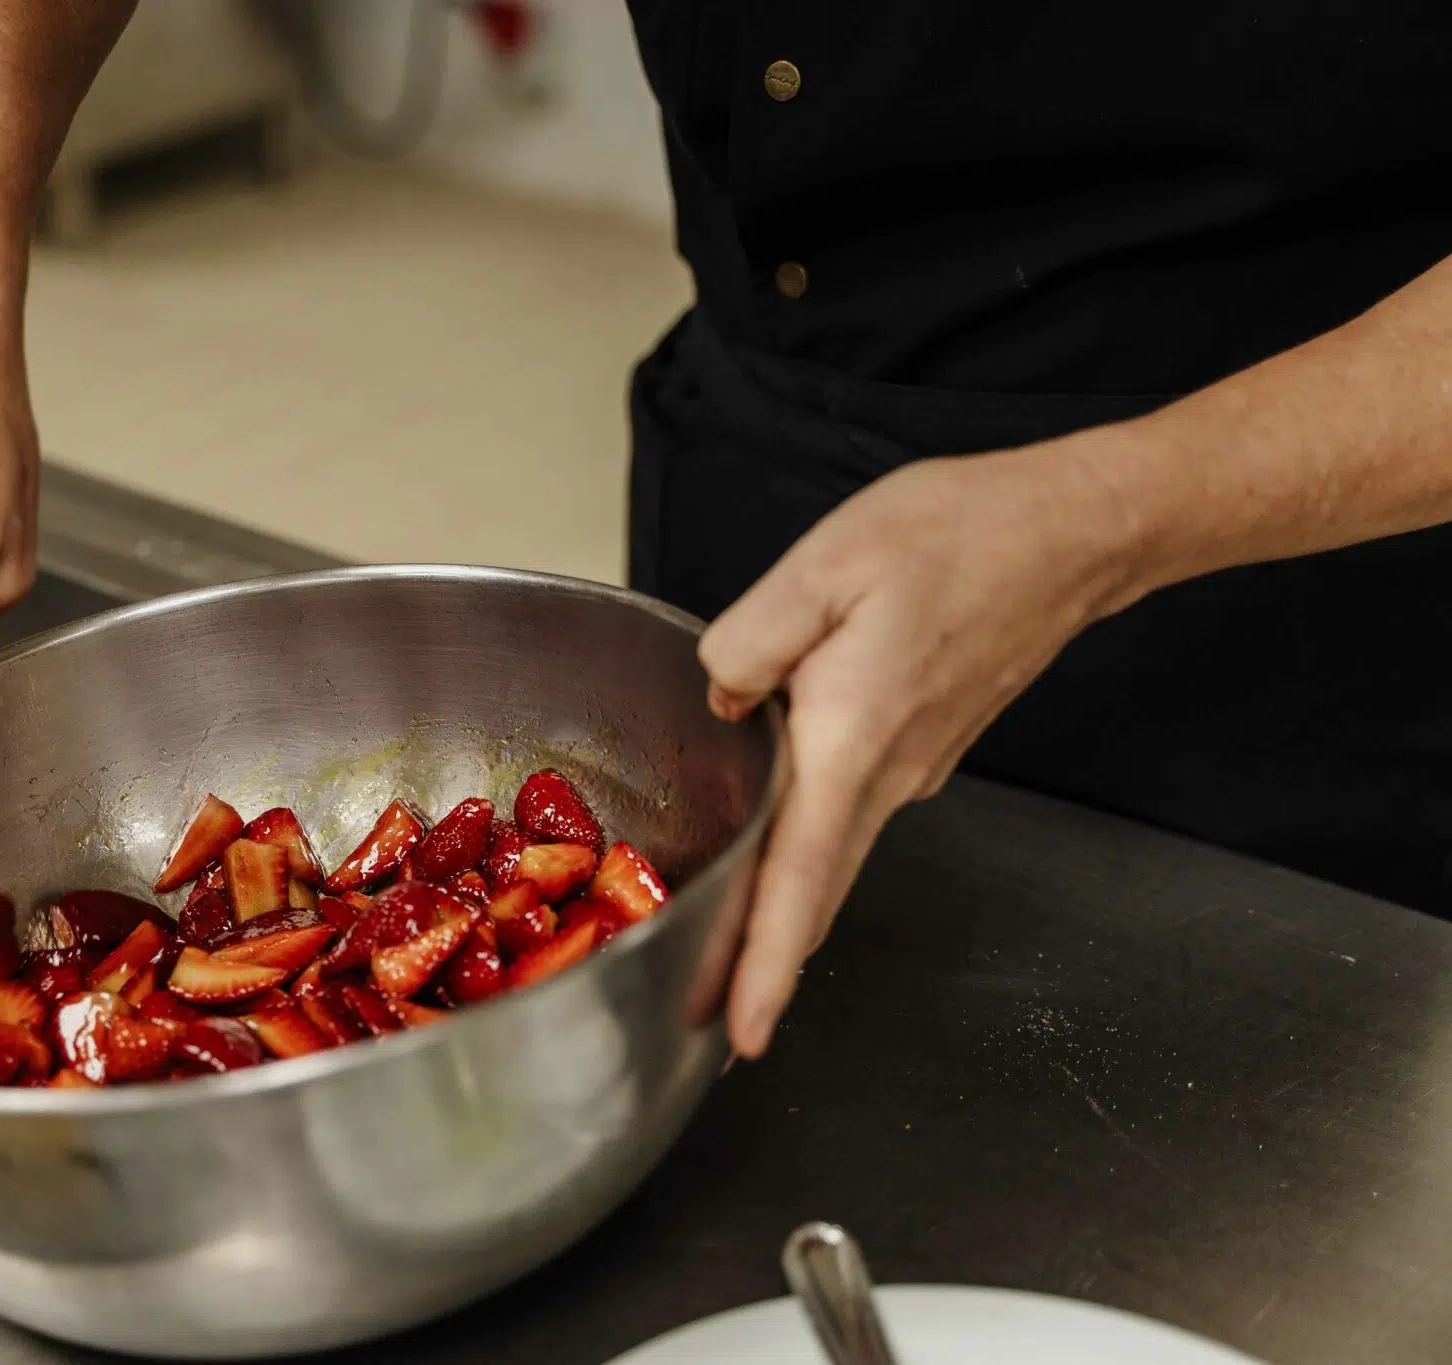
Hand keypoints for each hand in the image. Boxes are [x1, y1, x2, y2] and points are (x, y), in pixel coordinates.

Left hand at [698, 443, 1146, 1056]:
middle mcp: (888, 773)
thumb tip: (721, 696)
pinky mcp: (924, 749)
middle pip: (816, 893)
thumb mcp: (827, 565)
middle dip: (764, 968)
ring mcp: (914, 769)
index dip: (766, 963)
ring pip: (835, 859)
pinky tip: (780, 849)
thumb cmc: (960, 537)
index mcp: (853, 736)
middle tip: (713, 1029)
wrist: (1070, 533)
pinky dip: (813, 850)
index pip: (800, 877)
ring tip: (735, 959)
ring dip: (787, 915)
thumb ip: (751, 639)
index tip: (743, 1034)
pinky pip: (851, 815)